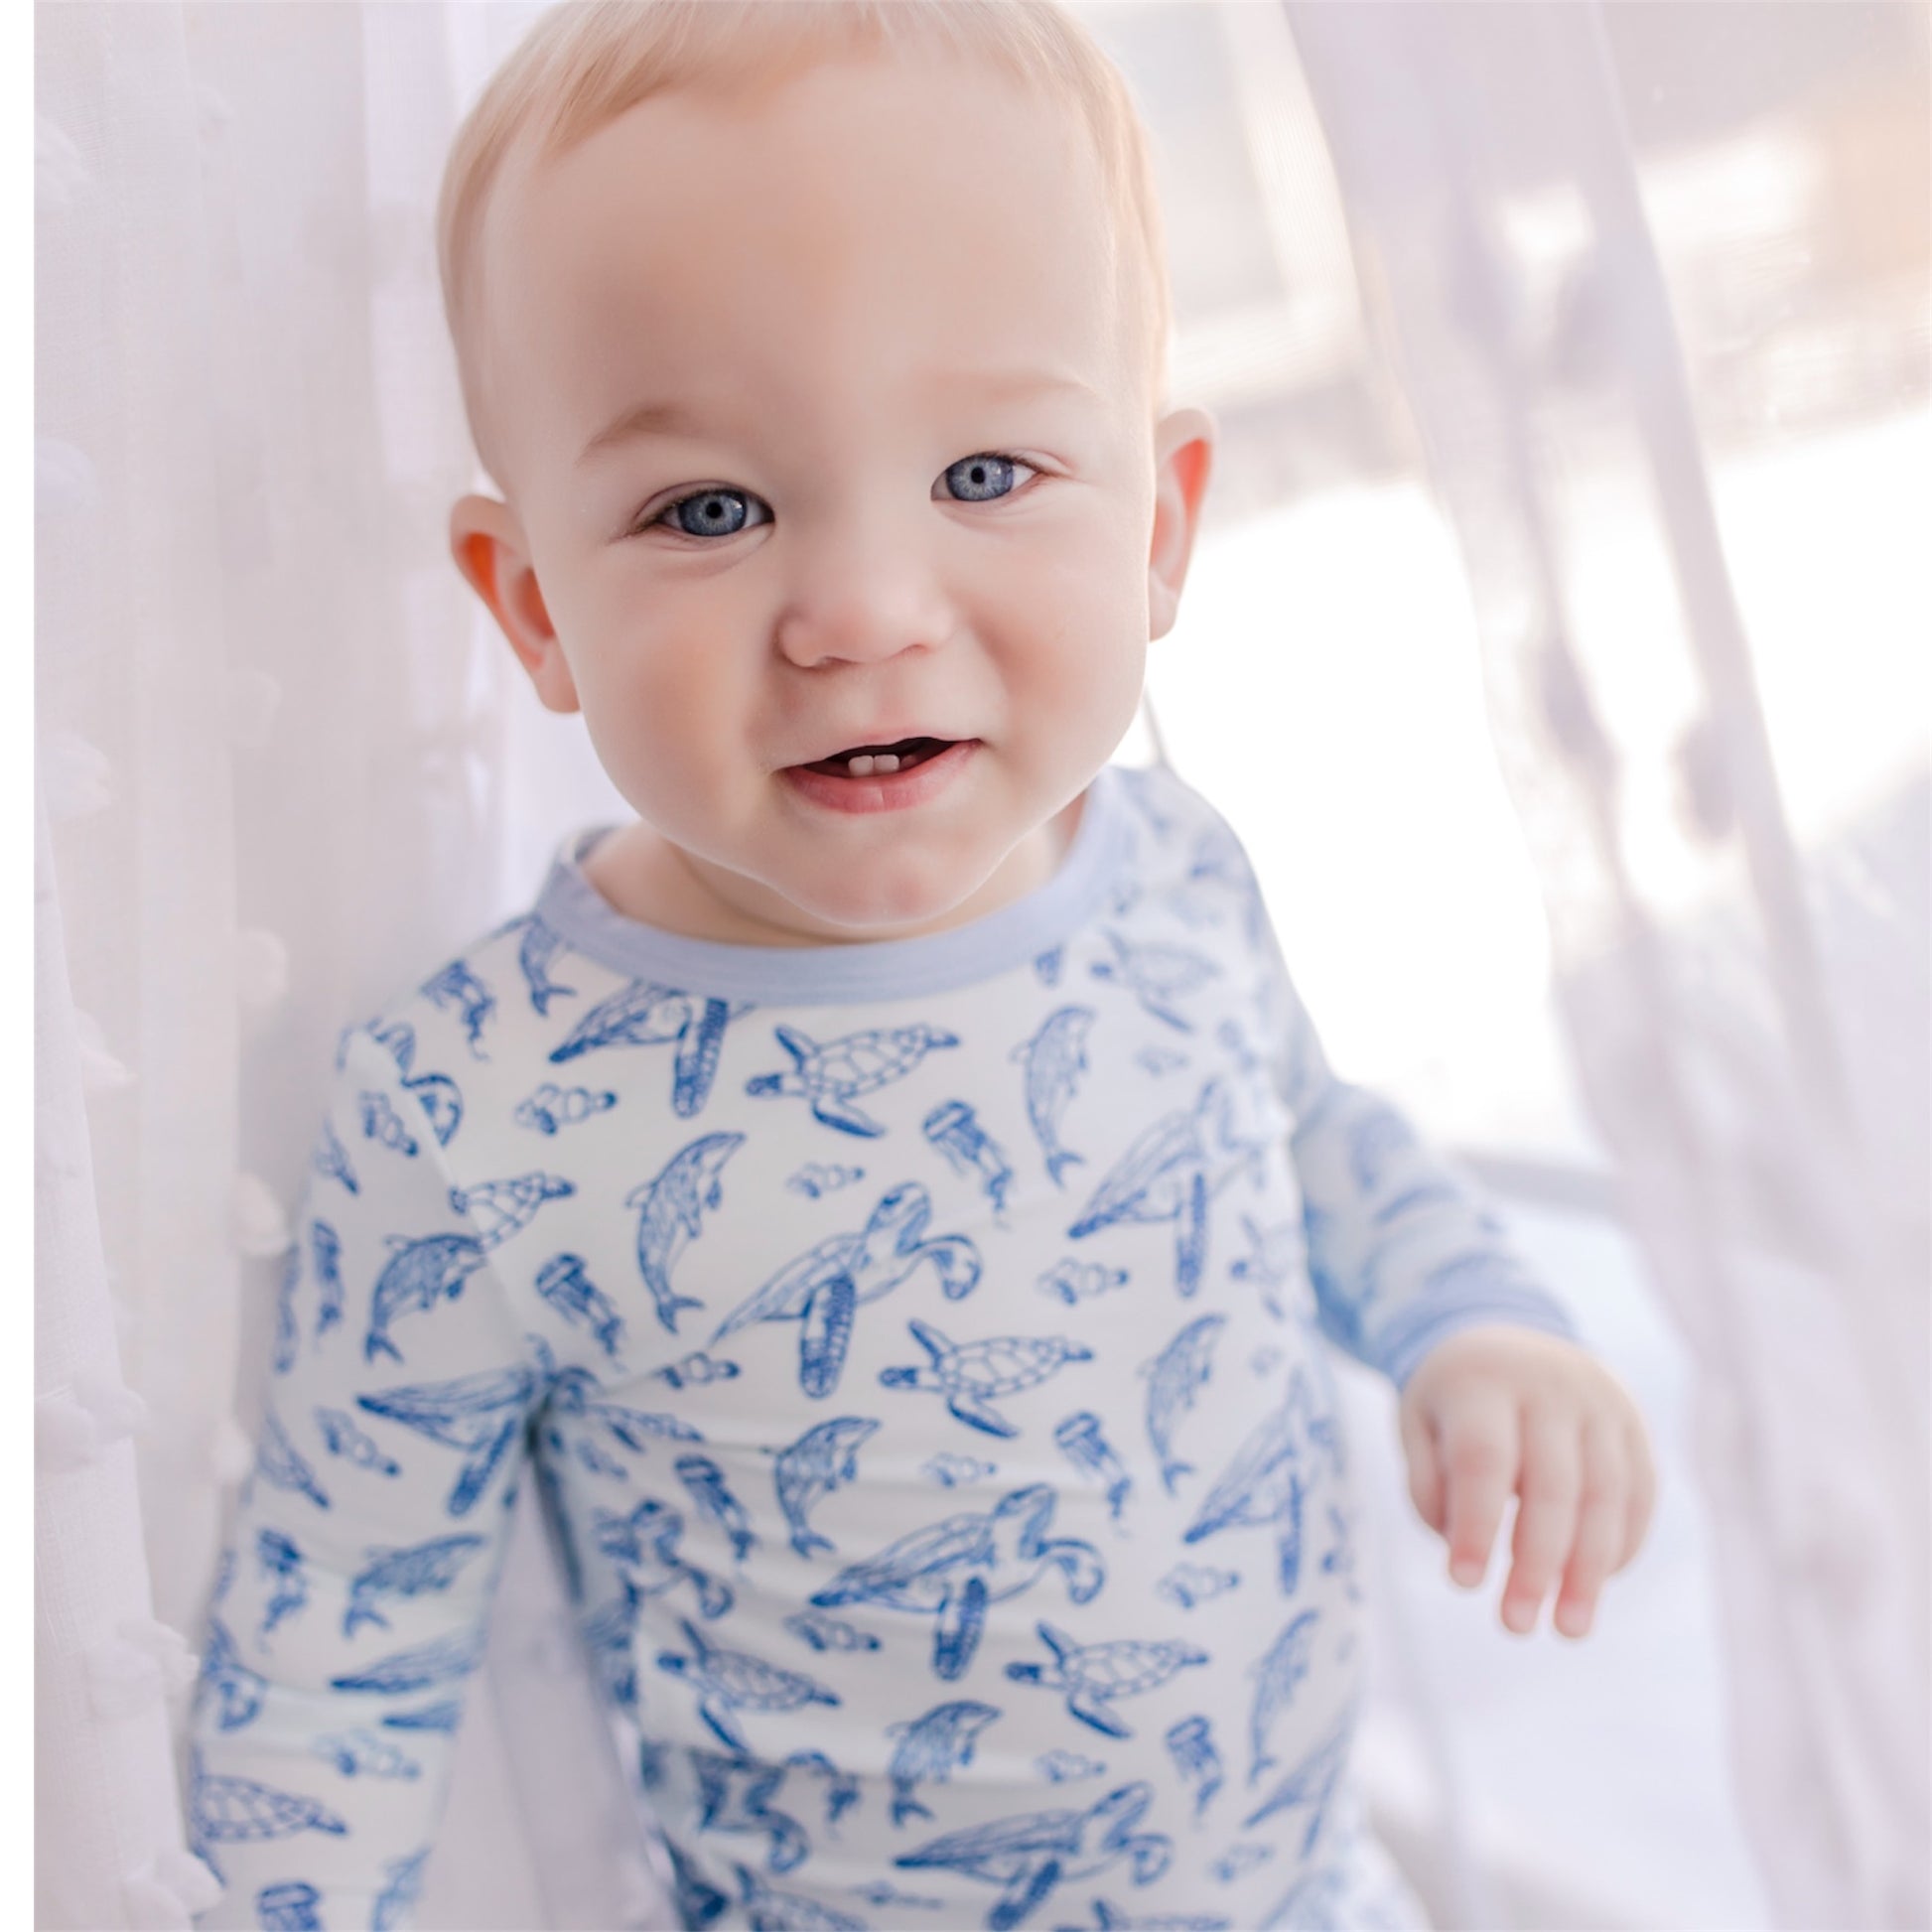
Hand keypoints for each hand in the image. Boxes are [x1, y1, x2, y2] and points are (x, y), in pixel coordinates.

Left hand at [1397, 1324, 1656, 1638]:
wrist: (1506, 1330)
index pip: (1483, 1459)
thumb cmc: (1454, 1398)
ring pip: (1605, 1496)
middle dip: (1537, 1565)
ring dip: (1589, 1571)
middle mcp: (1549, 1386)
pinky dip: (1621, 1545)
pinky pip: (1638, 1492)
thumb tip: (1459, 1547)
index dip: (1476, 1524)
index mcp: (1484, 1381)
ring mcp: (1601, 1403)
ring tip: (1567, 1628)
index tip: (1462, 1584)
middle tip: (1515, 1626)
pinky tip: (1595, 1585)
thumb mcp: (1418, 1423)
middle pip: (1552, 1486)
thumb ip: (1427, 1484)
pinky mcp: (1633, 1424)